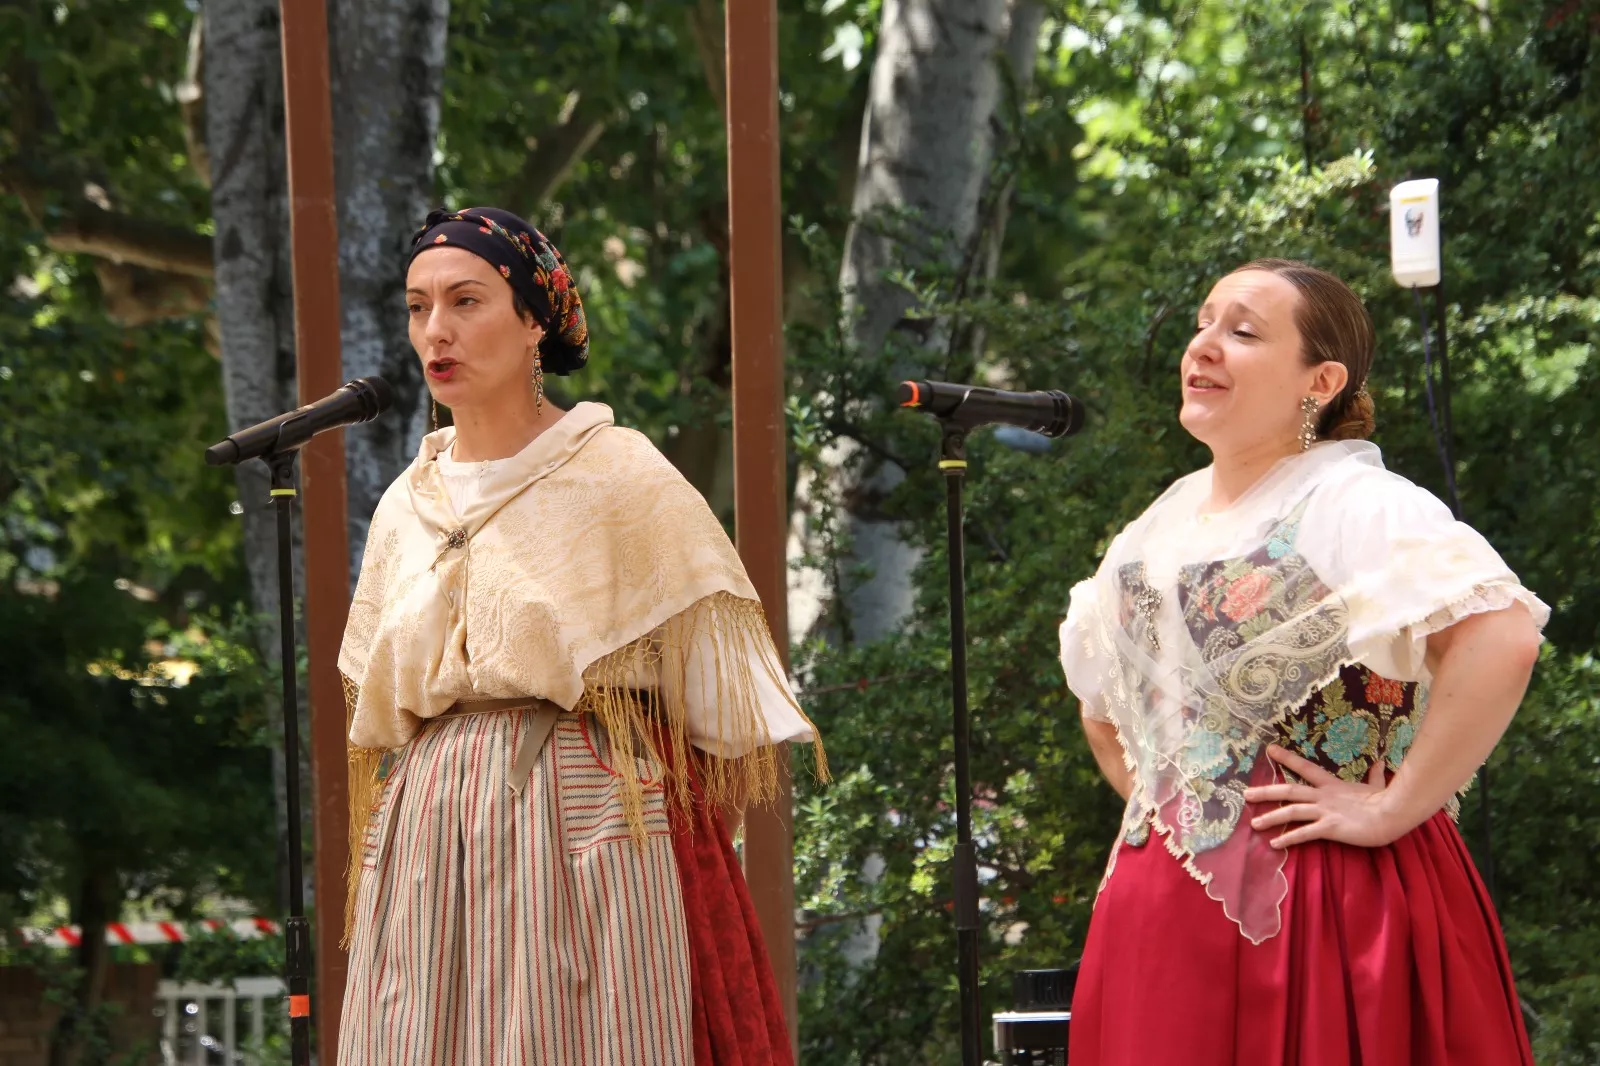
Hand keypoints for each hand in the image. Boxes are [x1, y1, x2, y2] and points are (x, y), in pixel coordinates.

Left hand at [1242, 745, 1403, 849]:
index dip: (1287, 759)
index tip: (1269, 750)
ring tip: (1253, 824)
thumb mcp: (1377, 786)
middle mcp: (1324, 796)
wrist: (1394, 813)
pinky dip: (1288, 838)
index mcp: (1332, 785)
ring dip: (1271, 817)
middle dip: (1266, 792)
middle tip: (1246, 794)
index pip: (1305, 768)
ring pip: (1292, 811)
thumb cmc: (1386, 801)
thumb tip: (1381, 763)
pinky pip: (1304, 833)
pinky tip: (1274, 844)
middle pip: (1289, 791)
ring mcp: (1326, 811)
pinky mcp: (1330, 827)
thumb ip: (1376, 776)